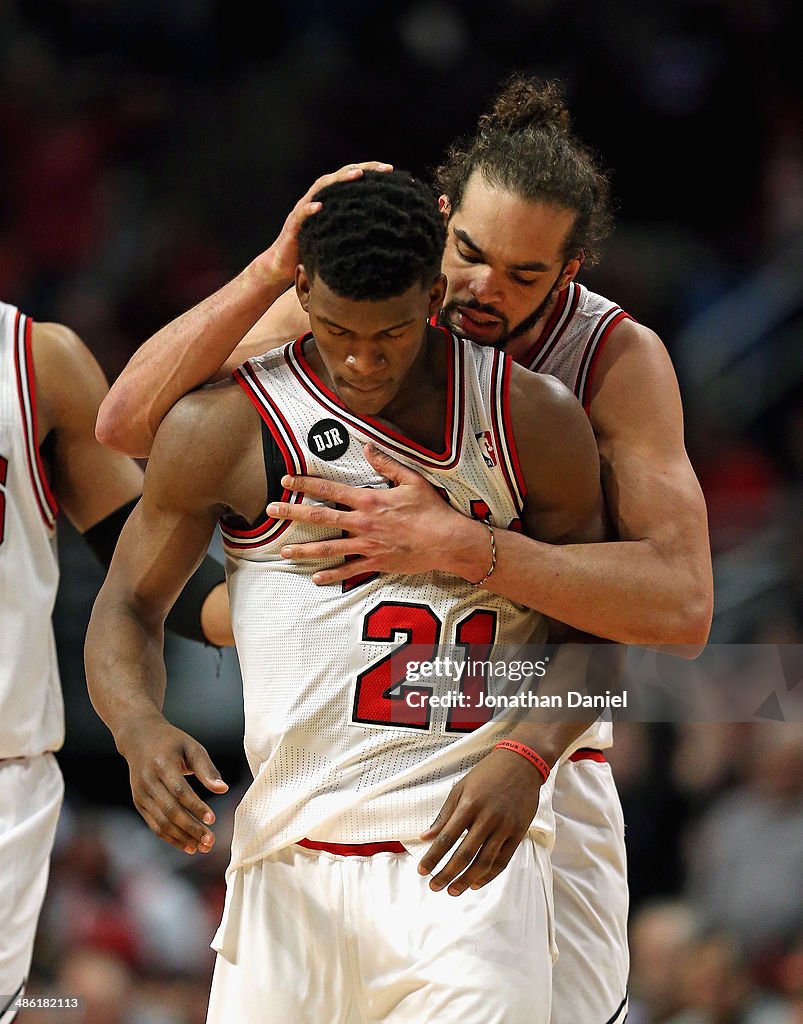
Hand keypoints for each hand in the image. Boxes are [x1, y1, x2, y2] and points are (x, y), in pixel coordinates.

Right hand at [116, 714, 228, 854]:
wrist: (139, 737)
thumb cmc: (171, 742)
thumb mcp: (191, 747)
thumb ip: (206, 769)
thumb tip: (223, 789)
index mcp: (162, 764)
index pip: (179, 790)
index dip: (196, 806)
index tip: (212, 819)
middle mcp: (148, 781)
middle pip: (170, 810)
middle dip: (191, 828)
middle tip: (209, 840)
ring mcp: (140, 793)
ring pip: (161, 822)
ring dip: (181, 837)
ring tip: (201, 847)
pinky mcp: (139, 802)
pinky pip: (154, 824)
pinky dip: (170, 837)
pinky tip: (186, 844)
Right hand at [259, 162, 392, 282]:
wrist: (282, 265)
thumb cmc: (313, 250)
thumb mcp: (337, 236)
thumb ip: (352, 227)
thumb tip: (382, 231)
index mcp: (328, 201)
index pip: (349, 181)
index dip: (369, 173)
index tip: (391, 171)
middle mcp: (316, 200)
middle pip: (338, 177)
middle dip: (361, 169)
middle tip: (383, 168)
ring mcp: (303, 210)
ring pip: (321, 189)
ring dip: (338, 180)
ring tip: (356, 175)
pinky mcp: (293, 226)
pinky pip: (301, 214)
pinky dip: (309, 209)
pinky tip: (320, 207)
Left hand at [267, 443, 481, 583]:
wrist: (447, 541)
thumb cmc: (432, 509)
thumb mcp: (411, 479)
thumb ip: (386, 463)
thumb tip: (367, 445)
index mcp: (368, 500)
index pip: (329, 490)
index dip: (305, 484)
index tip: (286, 481)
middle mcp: (362, 523)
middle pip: (320, 518)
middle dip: (292, 514)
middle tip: (271, 511)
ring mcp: (367, 545)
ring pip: (328, 548)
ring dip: (304, 550)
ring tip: (283, 552)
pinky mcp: (376, 562)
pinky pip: (349, 571)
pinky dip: (332, 576)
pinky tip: (315, 578)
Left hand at [417, 747, 542, 895]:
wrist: (521, 763)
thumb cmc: (487, 774)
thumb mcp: (461, 788)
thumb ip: (444, 815)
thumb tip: (425, 837)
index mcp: (469, 804)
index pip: (446, 838)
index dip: (432, 857)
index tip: (422, 871)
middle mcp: (487, 817)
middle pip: (464, 855)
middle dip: (447, 874)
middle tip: (434, 886)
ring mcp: (504, 826)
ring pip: (483, 862)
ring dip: (466, 880)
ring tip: (453, 890)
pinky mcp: (518, 832)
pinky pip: (502, 860)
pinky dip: (488, 875)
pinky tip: (476, 882)